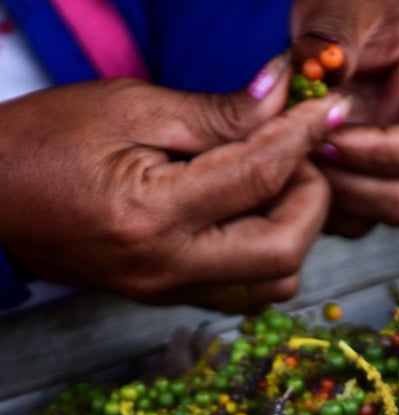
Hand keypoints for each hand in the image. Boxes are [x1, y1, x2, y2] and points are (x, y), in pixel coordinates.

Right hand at [0, 59, 349, 311]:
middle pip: (285, 254)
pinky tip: (248, 211)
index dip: (301, 137)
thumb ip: (214, 113)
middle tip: (297, 154)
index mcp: (153, 215)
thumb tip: (282, 99)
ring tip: (272, 183)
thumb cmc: (41, 143)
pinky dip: (264, 253)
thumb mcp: (126, 107)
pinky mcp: (166, 298)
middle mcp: (168, 268)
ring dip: (292, 232)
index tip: (323, 107)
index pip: (259, 179)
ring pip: (272, 286)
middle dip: (311, 199)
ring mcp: (168, 293)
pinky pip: (241, 291)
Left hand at [290, 0, 398, 236]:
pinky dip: (313, 206)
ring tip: (290, 158)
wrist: (349, 9)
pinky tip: (287, 169)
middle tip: (302, 152)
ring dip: (326, 200)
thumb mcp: (346, 0)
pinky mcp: (361, 182)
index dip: (381, 157)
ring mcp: (391, 168)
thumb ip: (336, 35)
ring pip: (370, 217)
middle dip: (347, 186)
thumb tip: (322, 76)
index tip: (328, 136)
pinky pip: (343, 218)